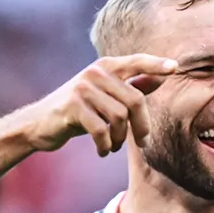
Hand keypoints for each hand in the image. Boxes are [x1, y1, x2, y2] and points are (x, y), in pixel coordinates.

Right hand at [18, 54, 176, 155]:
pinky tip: (102, 151)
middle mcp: (95, 73)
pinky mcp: (73, 106)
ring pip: (119, 117)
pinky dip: (105, 145)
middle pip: (134, 99)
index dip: (156, 64)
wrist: (38, 124)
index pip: (136, 61)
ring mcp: (83, 88)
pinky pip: (101, 129)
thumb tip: (161, 78)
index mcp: (105, 67)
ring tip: (113, 146)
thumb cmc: (77, 112)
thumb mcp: (105, 98)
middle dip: (142, 126)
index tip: (175, 68)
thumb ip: (131, 87)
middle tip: (142, 143)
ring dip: (120, 139)